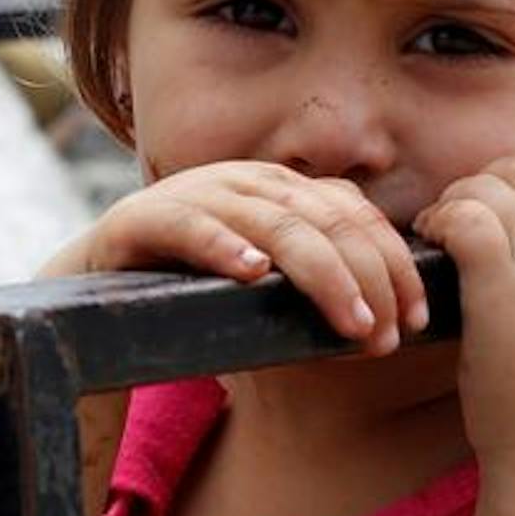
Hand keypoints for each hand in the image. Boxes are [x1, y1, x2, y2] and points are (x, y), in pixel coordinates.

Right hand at [43, 161, 425, 357]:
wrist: (95, 290)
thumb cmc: (196, 292)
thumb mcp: (269, 283)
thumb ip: (317, 283)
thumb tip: (392, 323)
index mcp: (280, 189)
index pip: (354, 213)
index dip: (394, 263)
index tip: (419, 319)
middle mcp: (244, 181)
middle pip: (325, 217)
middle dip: (367, 277)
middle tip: (388, 334)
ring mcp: (194, 194)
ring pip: (273, 222)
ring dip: (319, 272)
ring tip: (349, 320)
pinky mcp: (142, 219)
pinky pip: (189, 225)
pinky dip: (222, 246)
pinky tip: (251, 274)